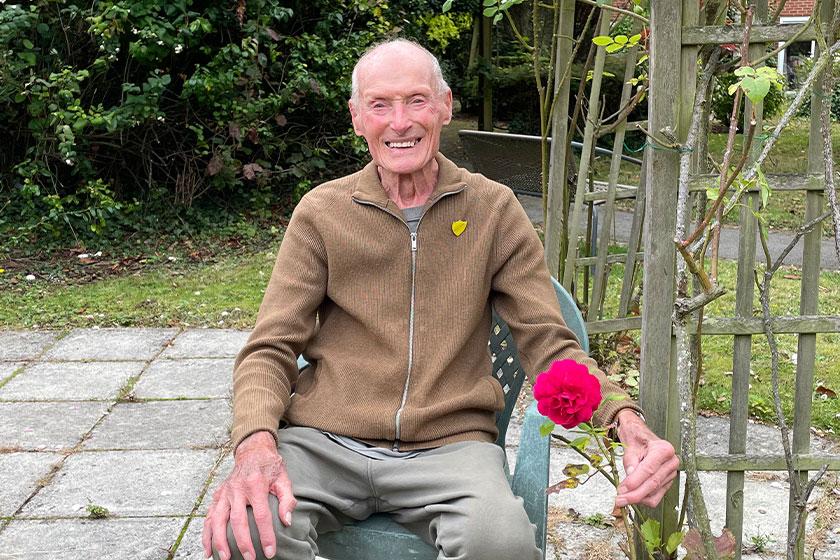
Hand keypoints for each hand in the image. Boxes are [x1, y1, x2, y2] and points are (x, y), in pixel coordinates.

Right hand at [203, 431, 296, 559]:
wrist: (253, 450)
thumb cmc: (270, 467)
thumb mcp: (284, 479)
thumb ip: (287, 500)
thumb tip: (287, 521)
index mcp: (256, 484)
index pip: (261, 515)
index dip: (265, 535)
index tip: (270, 551)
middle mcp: (237, 489)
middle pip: (237, 520)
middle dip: (242, 542)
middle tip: (250, 558)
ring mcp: (225, 492)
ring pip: (218, 519)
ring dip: (219, 541)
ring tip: (225, 558)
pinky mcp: (217, 495)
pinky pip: (208, 517)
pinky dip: (206, 534)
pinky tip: (208, 549)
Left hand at [614, 410, 679, 508]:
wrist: (640, 436)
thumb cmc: (636, 438)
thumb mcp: (630, 446)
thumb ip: (630, 461)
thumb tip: (630, 478)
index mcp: (664, 450)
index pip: (649, 470)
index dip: (634, 482)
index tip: (622, 490)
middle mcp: (671, 462)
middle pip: (652, 484)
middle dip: (634, 494)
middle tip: (619, 499)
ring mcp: (671, 474)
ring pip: (654, 493)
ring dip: (637, 498)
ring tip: (622, 497)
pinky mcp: (667, 483)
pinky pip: (655, 497)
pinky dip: (643, 499)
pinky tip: (631, 496)